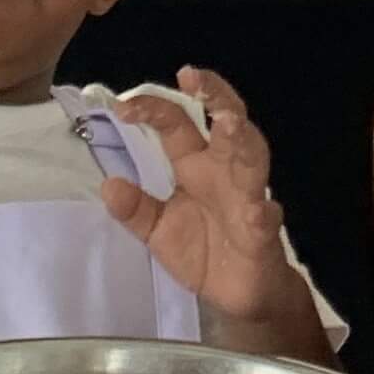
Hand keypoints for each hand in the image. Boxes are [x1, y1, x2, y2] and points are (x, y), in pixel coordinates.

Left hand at [104, 68, 292, 321]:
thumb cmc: (202, 252)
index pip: (177, 125)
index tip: (124, 106)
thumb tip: (109, 186)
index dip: (154, 109)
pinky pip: (265, 218)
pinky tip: (258, 210)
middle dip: (215, 97)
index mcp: (196, 165)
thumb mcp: (157, 231)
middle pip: (226, 124)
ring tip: (227, 122)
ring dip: (242, 140)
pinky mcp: (262, 234)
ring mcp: (248, 199)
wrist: (236, 296)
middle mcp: (225, 172)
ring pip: (252, 160)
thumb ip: (135, 210)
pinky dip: (262, 212)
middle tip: (194, 77)